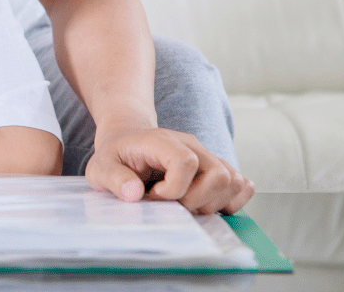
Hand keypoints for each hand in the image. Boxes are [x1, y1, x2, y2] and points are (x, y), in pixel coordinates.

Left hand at [85, 126, 254, 214]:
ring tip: (186, 205)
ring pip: (234, 181)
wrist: (127, 138)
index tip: (154, 196)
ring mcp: (207, 156)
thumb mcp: (101, 166)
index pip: (186, 162)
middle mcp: (192, 146)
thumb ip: (114, 178)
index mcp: (163, 141)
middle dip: (197, 201)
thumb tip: (134, 194)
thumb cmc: (116, 155)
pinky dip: (230, 201)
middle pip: (219, 174)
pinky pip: (242, 185)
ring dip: (214, 204)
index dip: (174, 189)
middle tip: (173, 205)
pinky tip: (204, 204)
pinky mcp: (216, 168)